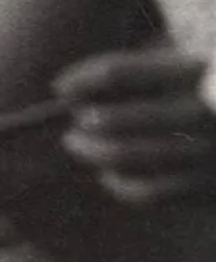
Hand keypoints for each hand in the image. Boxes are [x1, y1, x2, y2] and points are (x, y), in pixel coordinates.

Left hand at [58, 45, 215, 204]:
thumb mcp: (202, 69)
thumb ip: (152, 73)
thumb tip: (77, 90)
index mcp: (202, 70)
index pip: (120, 72)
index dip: (82, 78)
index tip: (61, 86)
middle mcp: (204, 111)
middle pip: (116, 118)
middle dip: (85, 121)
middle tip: (73, 122)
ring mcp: (209, 151)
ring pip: (124, 157)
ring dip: (93, 152)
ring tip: (79, 144)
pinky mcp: (210, 186)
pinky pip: (147, 192)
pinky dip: (119, 185)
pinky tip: (110, 177)